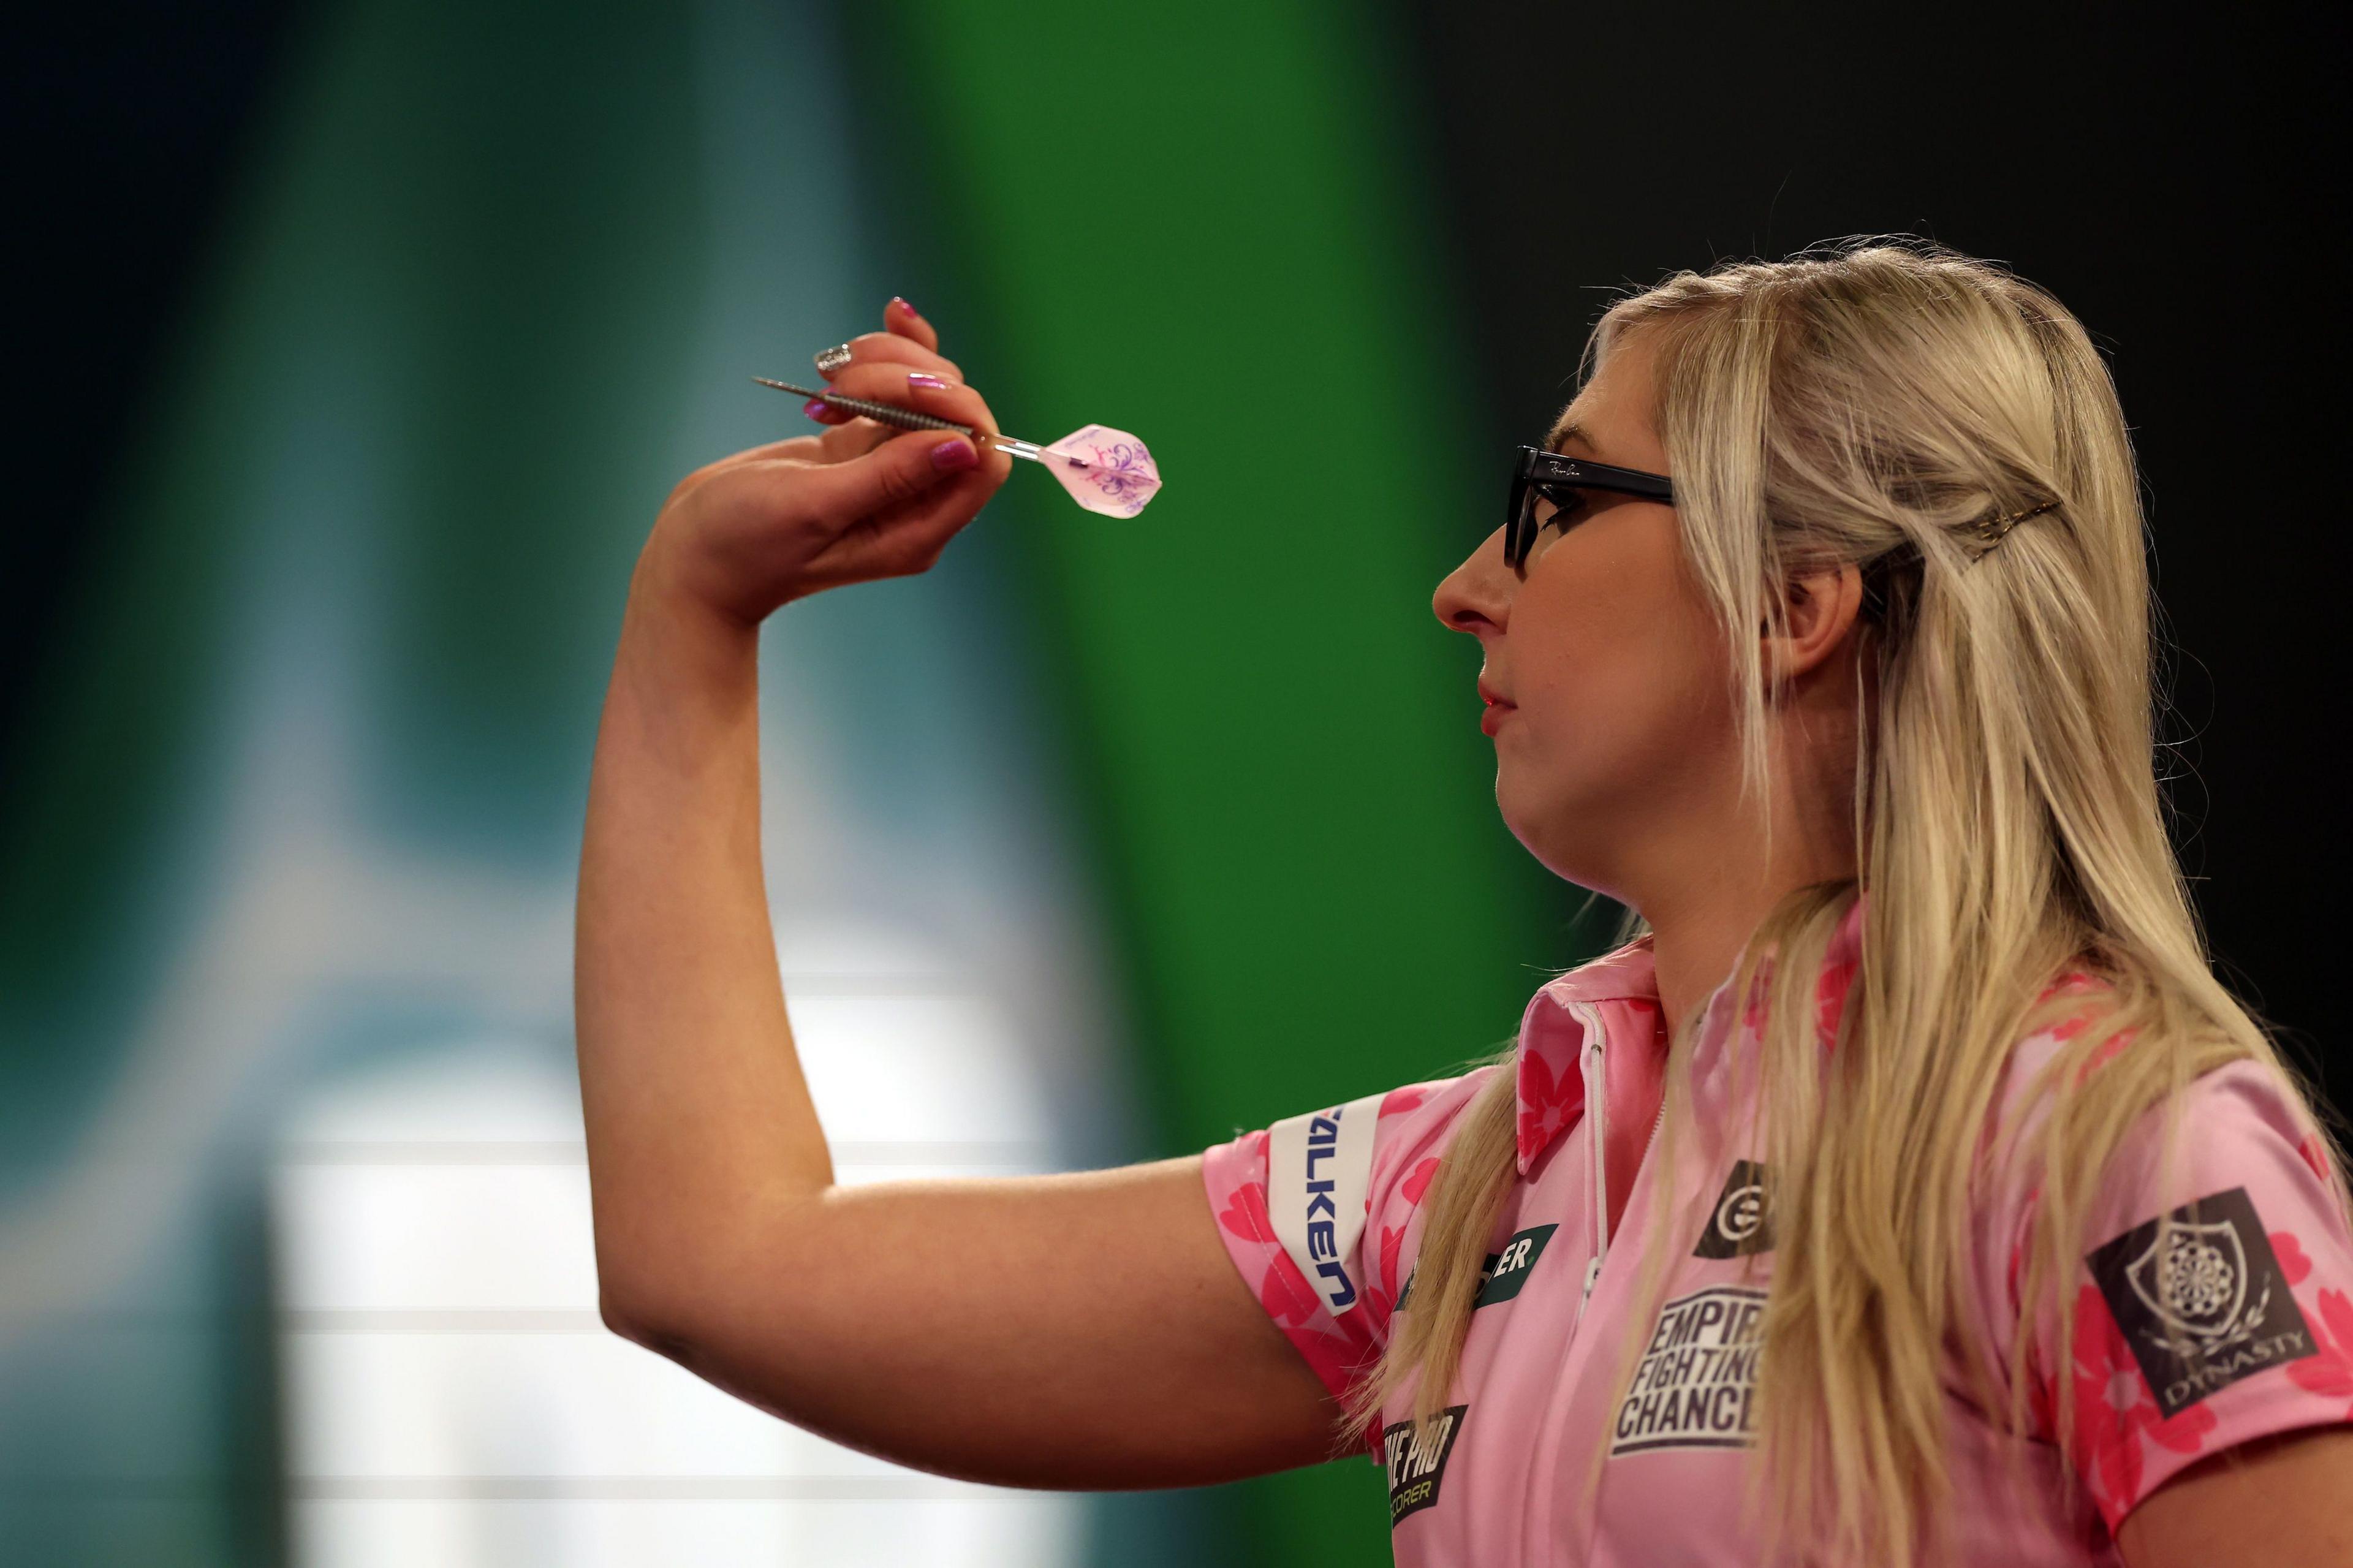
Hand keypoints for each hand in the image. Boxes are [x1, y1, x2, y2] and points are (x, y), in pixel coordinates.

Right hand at [638, 299, 1013, 623]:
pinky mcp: (861, 444)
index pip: (984, 462)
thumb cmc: (744, 545)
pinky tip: (843, 354)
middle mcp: (915, 500)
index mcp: (917, 529)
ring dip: (884, 365)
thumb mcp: (816, 508)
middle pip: (957, 414)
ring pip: (926, 392)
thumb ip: (889, 477)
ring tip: (825, 379)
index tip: (909, 389)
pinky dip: (876, 362)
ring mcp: (889, 469)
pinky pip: (894, 391)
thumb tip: (963, 445)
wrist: (693, 554)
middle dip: (908, 379)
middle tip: (840, 387)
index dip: (962, 413)